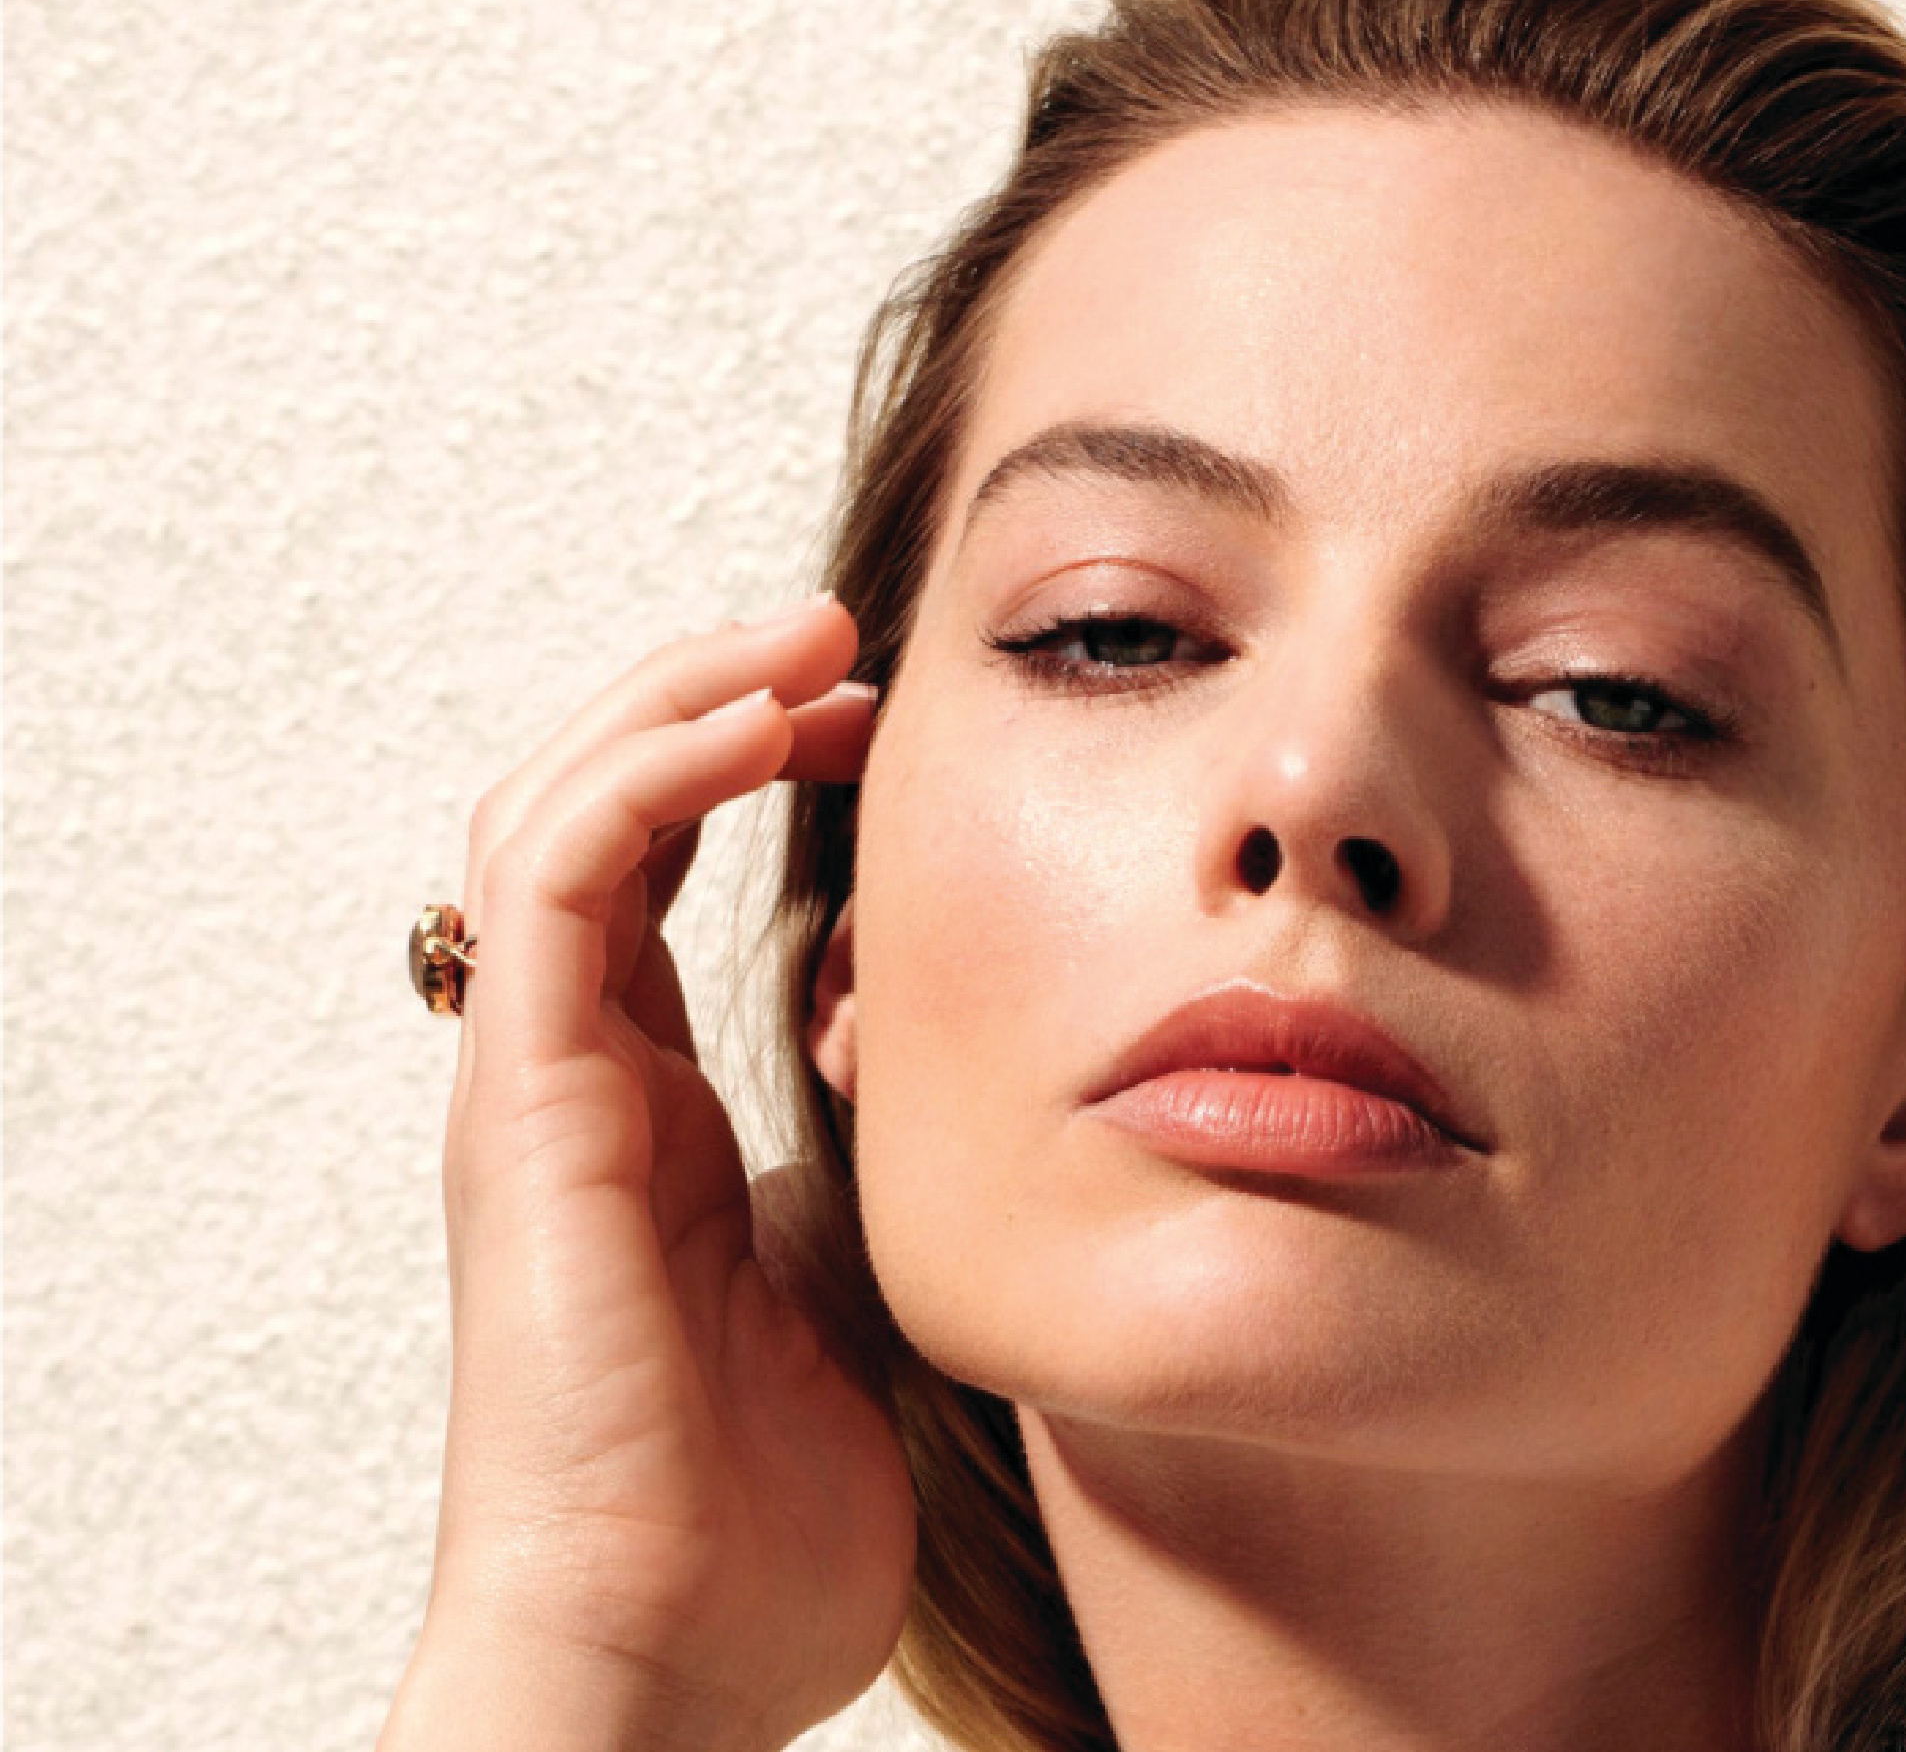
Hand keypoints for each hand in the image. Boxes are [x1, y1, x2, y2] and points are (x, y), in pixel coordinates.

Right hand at [380, 595, 912, 1751]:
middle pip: (597, 815)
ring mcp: (542, 1090)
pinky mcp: (530, 1108)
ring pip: (557, 811)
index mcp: (653, 1118)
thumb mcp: (870, 1287)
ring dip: (678, 698)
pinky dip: (650, 772)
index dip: (757, 771)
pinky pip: (560, 881)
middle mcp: (579, 1081)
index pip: (667, 882)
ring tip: (807, 632)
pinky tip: (758, 719)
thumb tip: (1000, 1090)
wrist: (672, 1654)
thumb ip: (894, 1174)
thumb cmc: (769, 1515)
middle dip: (711, 697)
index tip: (889, 715)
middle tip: (846, 632)